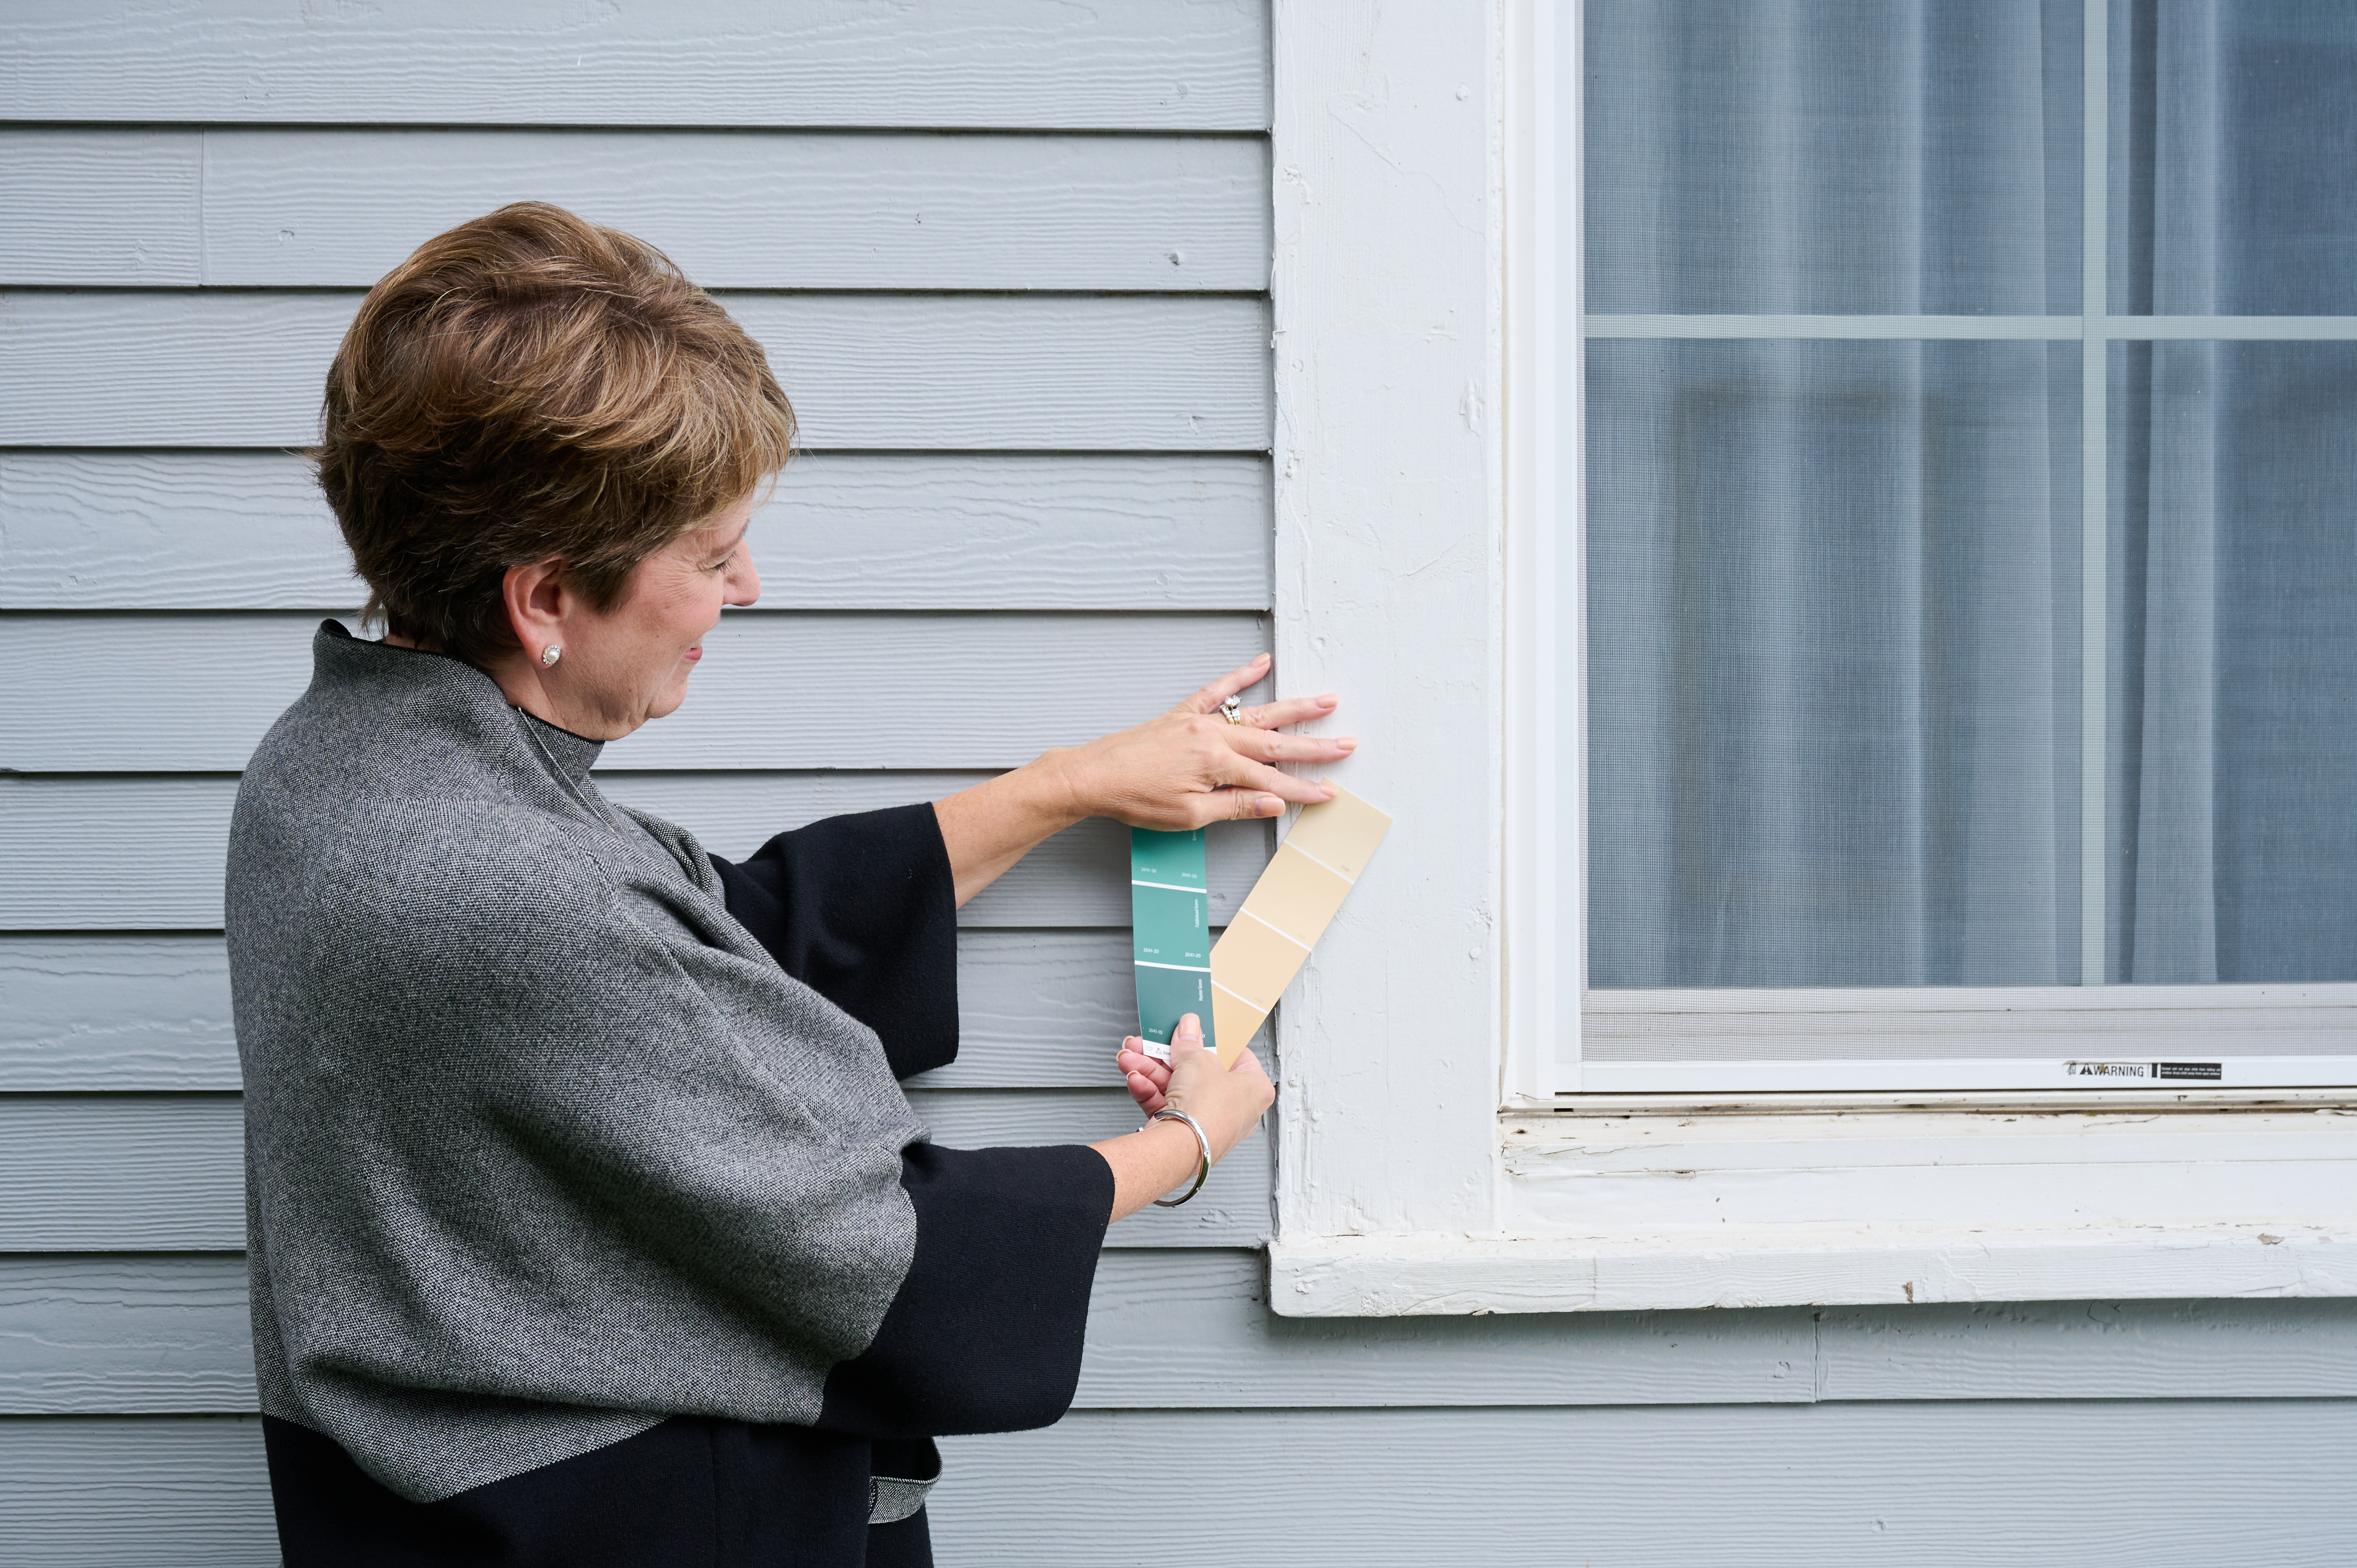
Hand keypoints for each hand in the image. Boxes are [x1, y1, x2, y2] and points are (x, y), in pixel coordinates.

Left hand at [1048, 653, 1354, 827]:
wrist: (1092, 776)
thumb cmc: (1135, 799)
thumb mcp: (1188, 816)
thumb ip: (1235, 806)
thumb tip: (1274, 802)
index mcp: (1217, 764)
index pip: (1271, 780)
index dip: (1303, 789)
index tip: (1329, 793)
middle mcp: (1213, 736)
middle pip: (1274, 743)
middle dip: (1314, 747)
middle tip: (1347, 745)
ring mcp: (1199, 721)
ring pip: (1256, 713)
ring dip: (1293, 708)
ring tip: (1325, 701)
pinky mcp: (1183, 713)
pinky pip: (1217, 690)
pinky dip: (1241, 675)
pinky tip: (1262, 663)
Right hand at [1114, 1014, 1272, 1165]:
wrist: (1181, 1149)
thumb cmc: (1207, 1109)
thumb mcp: (1197, 1059)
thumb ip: (1190, 1041)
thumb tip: (1189, 1027)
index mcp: (1254, 1088)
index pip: (1236, 1056)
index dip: (1213, 1041)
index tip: (1196, 1031)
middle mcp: (1236, 1107)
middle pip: (1199, 1071)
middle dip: (1168, 1056)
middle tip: (1153, 1042)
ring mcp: (1210, 1121)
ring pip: (1178, 1088)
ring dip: (1150, 1070)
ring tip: (1132, 1057)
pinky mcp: (1186, 1133)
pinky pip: (1168, 1106)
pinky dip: (1150, 1091)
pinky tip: (1135, 1078)